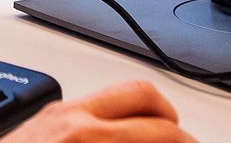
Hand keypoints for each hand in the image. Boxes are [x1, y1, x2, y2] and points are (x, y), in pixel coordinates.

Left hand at [2, 81, 194, 142]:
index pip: (161, 130)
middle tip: (179, 140)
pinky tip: (117, 138)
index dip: (186, 141)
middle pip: (144, 94)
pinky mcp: (44, 115)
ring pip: (117, 93)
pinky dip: (115, 116)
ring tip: (151, 137)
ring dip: (142, 113)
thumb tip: (156, 141)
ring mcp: (57, 112)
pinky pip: (92, 103)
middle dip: (170, 120)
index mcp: (89, 138)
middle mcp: (73, 117)